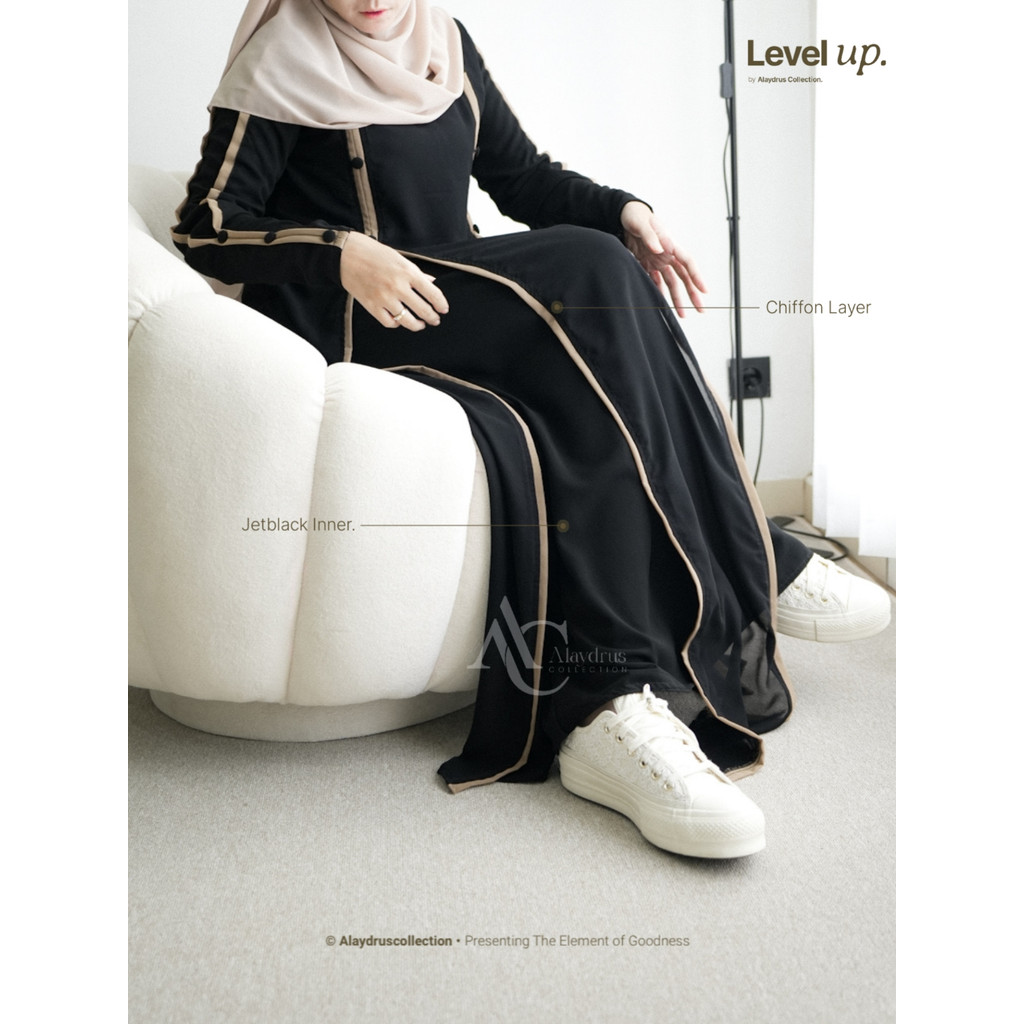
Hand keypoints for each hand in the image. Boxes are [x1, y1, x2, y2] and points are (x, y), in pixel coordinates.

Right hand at [340, 233, 448, 330]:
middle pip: (423, 310)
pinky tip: (399, 320)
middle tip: (435, 320)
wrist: (346, 254)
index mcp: (407, 272)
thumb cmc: (373, 253)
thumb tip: (432, 282)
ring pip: (407, 320)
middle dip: (432, 318)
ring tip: (420, 324)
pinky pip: (389, 322)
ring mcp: (384, 298)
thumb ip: (416, 272)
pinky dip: (396, 324)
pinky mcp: (372, 306)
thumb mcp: (399, 258)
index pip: (432, 293)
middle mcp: (398, 286)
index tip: (444, 309)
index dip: (441, 304)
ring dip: (417, 325)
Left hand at [619, 201, 706, 316]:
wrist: (625, 215)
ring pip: (672, 283)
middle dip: (693, 294)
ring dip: (677, 298)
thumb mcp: (642, 224)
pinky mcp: (648, 264)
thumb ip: (650, 237)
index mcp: (670, 244)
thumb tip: (660, 249)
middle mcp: (667, 255)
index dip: (697, 276)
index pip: (688, 262)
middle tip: (701, 309)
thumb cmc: (636, 216)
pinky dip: (660, 293)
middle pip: (684, 277)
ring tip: (682, 314)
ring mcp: (659, 261)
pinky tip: (662, 305)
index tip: (704, 290)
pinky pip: (656, 282)